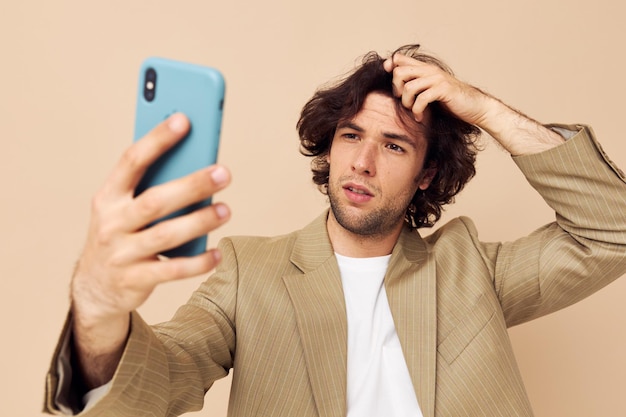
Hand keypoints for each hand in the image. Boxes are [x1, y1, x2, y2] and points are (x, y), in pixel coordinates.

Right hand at [70, 113, 230, 372]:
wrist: (94, 286)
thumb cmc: (120, 233)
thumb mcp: (123, 207)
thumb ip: (151, 186)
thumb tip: (197, 160)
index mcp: (109, 196)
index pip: (132, 161)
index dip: (157, 139)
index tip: (185, 120)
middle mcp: (111, 223)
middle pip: (155, 200)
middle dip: (191, 185)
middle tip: (223, 173)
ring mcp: (122, 253)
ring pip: (165, 234)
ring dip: (199, 221)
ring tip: (225, 210)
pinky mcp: (135, 280)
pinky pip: (172, 270)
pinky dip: (197, 262)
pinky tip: (217, 253)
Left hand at [383, 53, 491, 124]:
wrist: (474, 107)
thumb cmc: (451, 102)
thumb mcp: (430, 91)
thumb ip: (417, 86)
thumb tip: (396, 89)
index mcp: (425, 68)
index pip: (399, 58)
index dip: (390, 67)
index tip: (392, 84)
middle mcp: (430, 70)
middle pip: (399, 72)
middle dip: (396, 89)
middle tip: (404, 102)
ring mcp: (437, 79)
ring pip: (409, 87)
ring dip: (406, 103)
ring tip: (412, 111)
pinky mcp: (444, 90)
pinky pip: (421, 99)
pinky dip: (417, 111)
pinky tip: (420, 117)